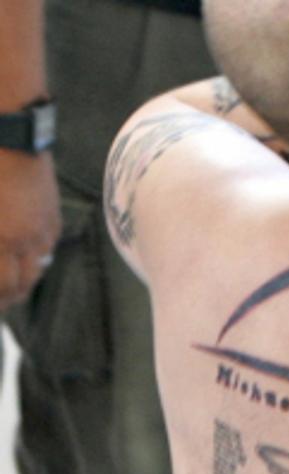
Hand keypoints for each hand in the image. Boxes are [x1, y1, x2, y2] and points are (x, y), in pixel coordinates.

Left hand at [0, 149, 59, 308]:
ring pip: (36, 269)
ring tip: (7, 286)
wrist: (11, 128)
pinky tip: (19, 257)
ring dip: (21, 282)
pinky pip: (45, 249)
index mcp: (2, 239)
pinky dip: (32, 260)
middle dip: (7, 298)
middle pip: (21, 286)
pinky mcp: (52, 215)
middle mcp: (28, 240)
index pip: (2, 287)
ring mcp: (44, 228)